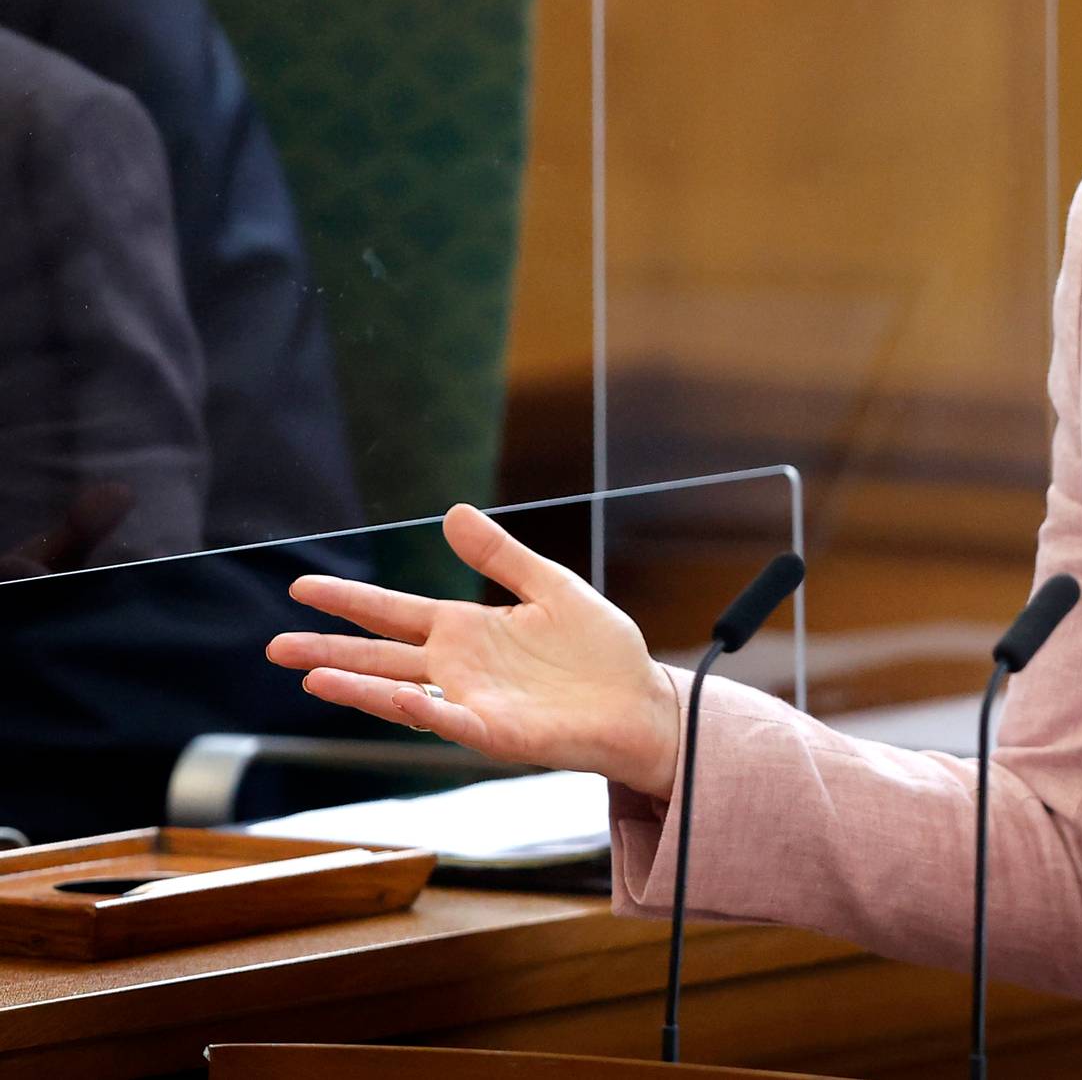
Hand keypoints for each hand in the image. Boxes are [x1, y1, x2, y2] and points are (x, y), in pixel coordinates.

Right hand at [266, 503, 683, 798]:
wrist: (640, 701)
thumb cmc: (598, 650)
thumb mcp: (550, 586)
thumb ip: (500, 556)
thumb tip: (452, 514)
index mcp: (467, 631)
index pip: (394, 612)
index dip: (350, 600)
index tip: (301, 586)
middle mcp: (459, 669)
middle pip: (380, 657)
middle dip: (328, 651)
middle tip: (274, 645)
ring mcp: (474, 703)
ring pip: (401, 694)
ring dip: (357, 686)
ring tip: (309, 676)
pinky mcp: (499, 733)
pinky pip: (453, 721)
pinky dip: (424, 711)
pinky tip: (397, 696)